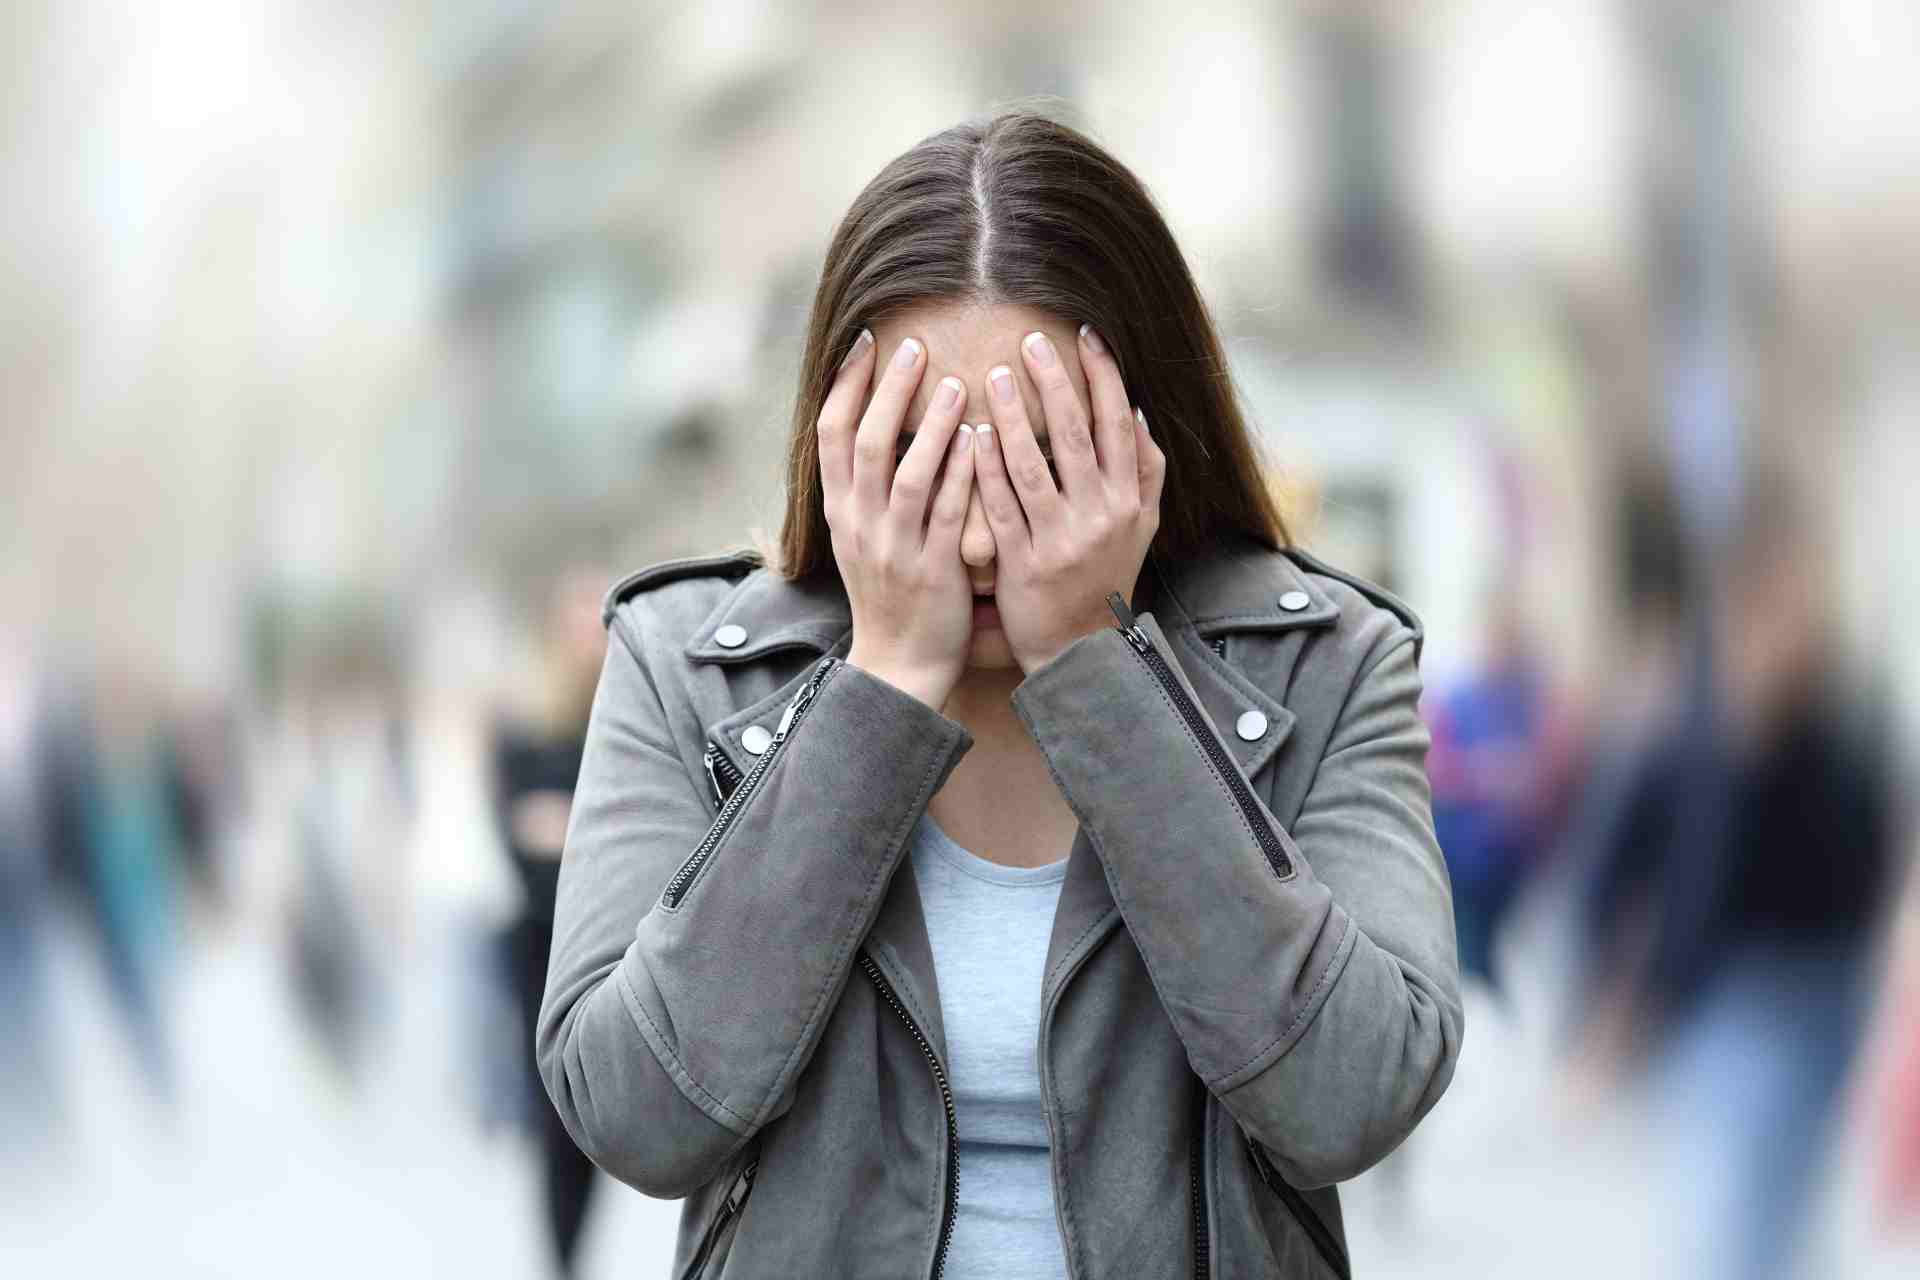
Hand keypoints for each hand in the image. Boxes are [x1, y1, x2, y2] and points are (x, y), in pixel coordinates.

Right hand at [820, 328, 977, 710]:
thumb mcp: (861, 538)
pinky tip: (978, 440)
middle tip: (914, 345)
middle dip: (889, 390)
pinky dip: (961, 473)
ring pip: (908, 474)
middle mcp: (860, 524)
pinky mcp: (934, 569)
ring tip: (954, 383)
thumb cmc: (889, 594)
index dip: (846, 384)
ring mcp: (896, 547)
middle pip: (866, 443)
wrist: (899, 664)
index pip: (829, 434)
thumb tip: (876, 426)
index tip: (867, 342)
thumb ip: (865, 487)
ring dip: (929, 425)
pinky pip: (947, 513)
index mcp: (840, 511)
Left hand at [971, 324, 1164, 672]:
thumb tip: (1137, 411)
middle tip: (1031, 340)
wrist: (1079, 650)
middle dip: (1054, 382)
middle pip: (1075, 435)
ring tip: (996, 375)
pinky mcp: (1023, 563)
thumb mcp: (1141, 526)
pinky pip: (1001, 506)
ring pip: (1034, 465)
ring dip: (1015, 416)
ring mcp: (1061, 540)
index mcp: (1128, 500)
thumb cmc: (1105, 577)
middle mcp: (1100, 516)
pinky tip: (972, 433)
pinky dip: (987, 468)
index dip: (1103, 376)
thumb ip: (1145, 470)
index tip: (1086, 334)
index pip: (1117, 424)